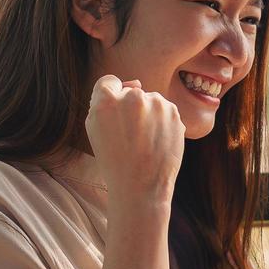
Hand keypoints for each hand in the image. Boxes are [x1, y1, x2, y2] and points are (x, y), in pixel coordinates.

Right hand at [85, 74, 184, 202]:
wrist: (141, 186)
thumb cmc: (114, 160)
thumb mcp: (94, 129)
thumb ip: (105, 101)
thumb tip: (134, 83)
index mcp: (106, 100)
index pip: (109, 82)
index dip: (110, 99)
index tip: (114, 116)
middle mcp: (133, 97)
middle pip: (131, 91)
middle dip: (131, 108)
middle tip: (129, 136)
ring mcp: (156, 104)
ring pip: (151, 100)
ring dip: (148, 114)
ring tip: (144, 141)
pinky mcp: (174, 113)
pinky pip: (165, 111)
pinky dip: (162, 122)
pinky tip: (156, 141)